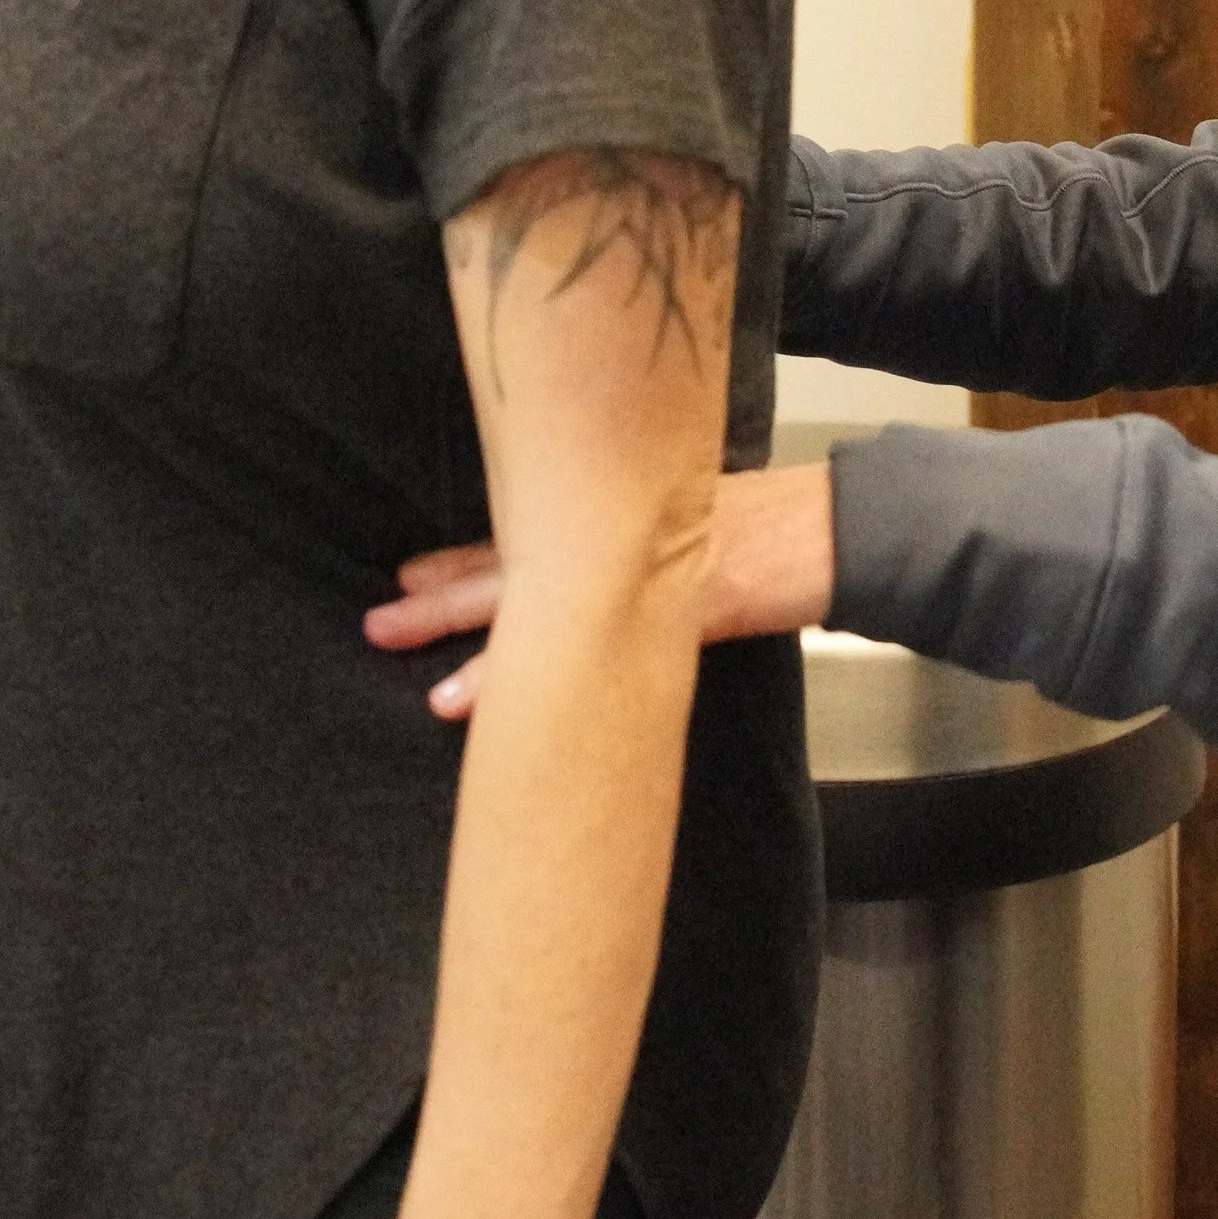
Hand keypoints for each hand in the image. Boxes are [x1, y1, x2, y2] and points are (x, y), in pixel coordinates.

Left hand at [367, 466, 835, 721]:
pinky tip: (526, 714)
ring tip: (435, 691)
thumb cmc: (766, 516)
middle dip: (446, 603)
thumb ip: (631, 527)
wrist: (834, 526)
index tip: (407, 576)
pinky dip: (561, 684)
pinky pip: (612, 654)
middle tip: (383, 622)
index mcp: (613, 516)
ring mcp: (649, 577)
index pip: (520, 540)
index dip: (462, 563)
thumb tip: (585, 556)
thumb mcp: (684, 504)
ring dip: (489, 659)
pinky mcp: (688, 612)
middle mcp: (619, 541)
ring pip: (551, 618)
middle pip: (514, 574)